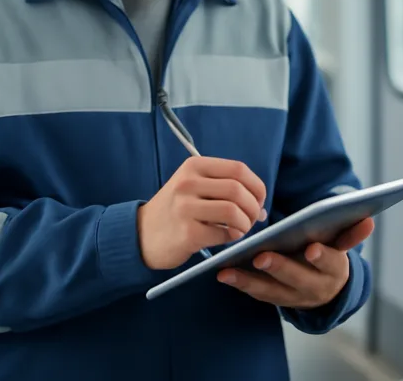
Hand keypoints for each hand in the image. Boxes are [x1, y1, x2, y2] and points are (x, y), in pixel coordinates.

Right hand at [137, 157, 267, 269]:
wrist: (142, 234)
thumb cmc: (176, 210)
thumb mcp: (193, 186)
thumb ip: (225, 188)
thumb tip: (260, 205)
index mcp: (194, 166)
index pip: (238, 169)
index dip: (257, 186)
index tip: (259, 200)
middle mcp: (188, 183)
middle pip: (238, 190)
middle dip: (254, 207)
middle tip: (253, 219)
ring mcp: (185, 208)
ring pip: (233, 211)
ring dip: (246, 223)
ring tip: (241, 228)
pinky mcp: (187, 233)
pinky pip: (223, 233)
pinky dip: (232, 237)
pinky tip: (227, 237)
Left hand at [216, 217, 373, 308]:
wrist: (325, 292)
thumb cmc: (329, 256)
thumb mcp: (342, 246)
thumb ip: (351, 233)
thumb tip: (369, 220)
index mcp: (333, 271)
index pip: (330, 264)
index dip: (322, 258)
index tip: (312, 249)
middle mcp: (314, 288)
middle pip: (297, 279)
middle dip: (280, 268)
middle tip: (262, 256)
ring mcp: (293, 297)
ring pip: (271, 291)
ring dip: (249, 280)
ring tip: (229, 269)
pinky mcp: (275, 299)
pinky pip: (257, 293)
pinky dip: (240, 284)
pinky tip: (223, 273)